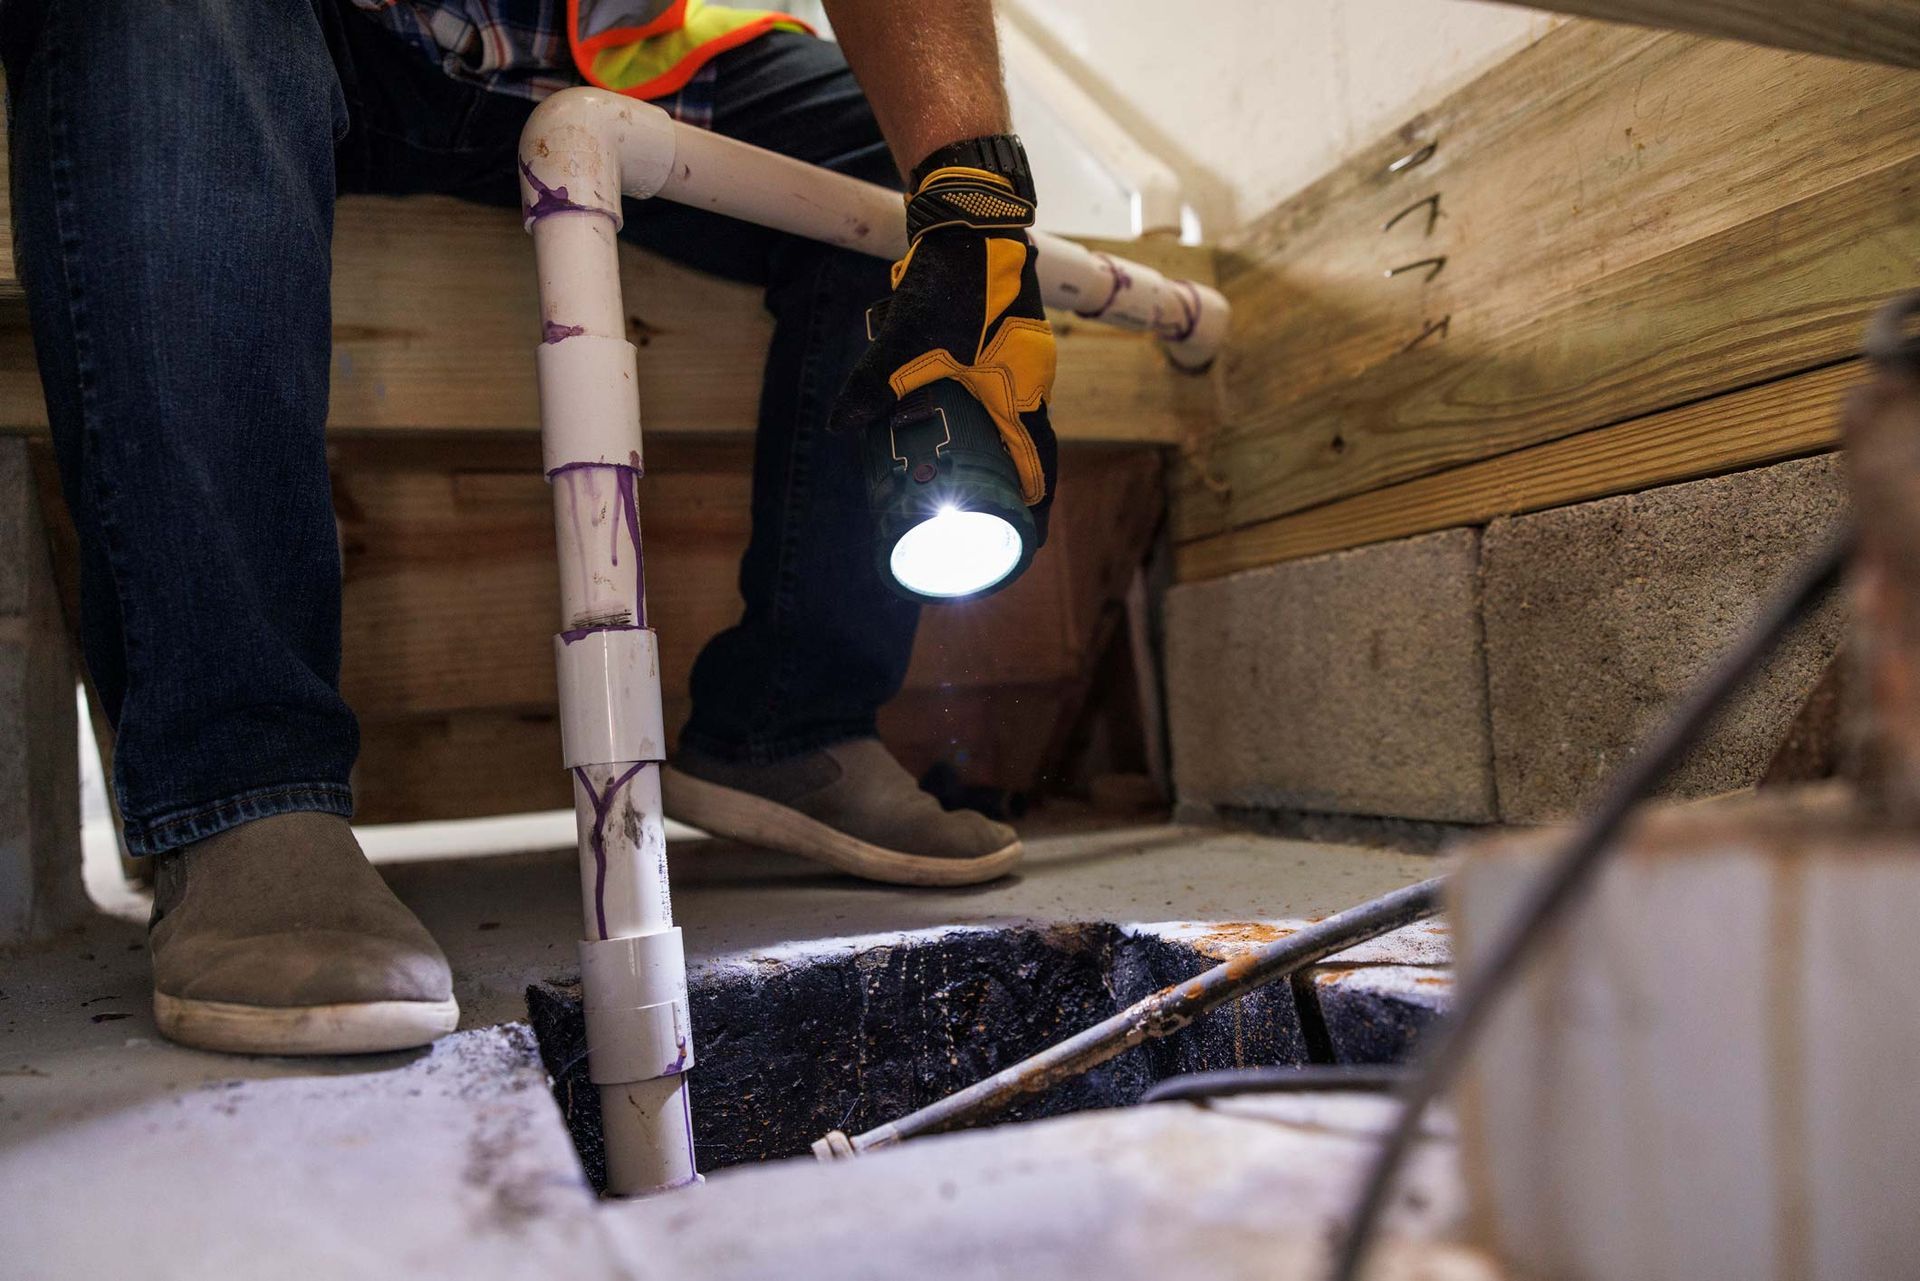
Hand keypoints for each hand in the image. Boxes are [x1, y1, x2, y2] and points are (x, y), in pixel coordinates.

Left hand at [831, 139, 1058, 536]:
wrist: (973, 218)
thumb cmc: (956, 278)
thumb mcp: (910, 335)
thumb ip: (876, 379)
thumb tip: (842, 425)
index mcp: (1021, 389)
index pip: (1039, 464)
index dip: (1037, 507)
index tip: (1031, 541)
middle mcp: (1028, 381)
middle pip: (1026, 451)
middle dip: (1009, 491)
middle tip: (983, 523)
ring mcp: (1019, 363)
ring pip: (1010, 422)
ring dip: (994, 453)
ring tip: (965, 484)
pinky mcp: (1003, 345)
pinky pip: (997, 395)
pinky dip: (982, 418)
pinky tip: (952, 422)